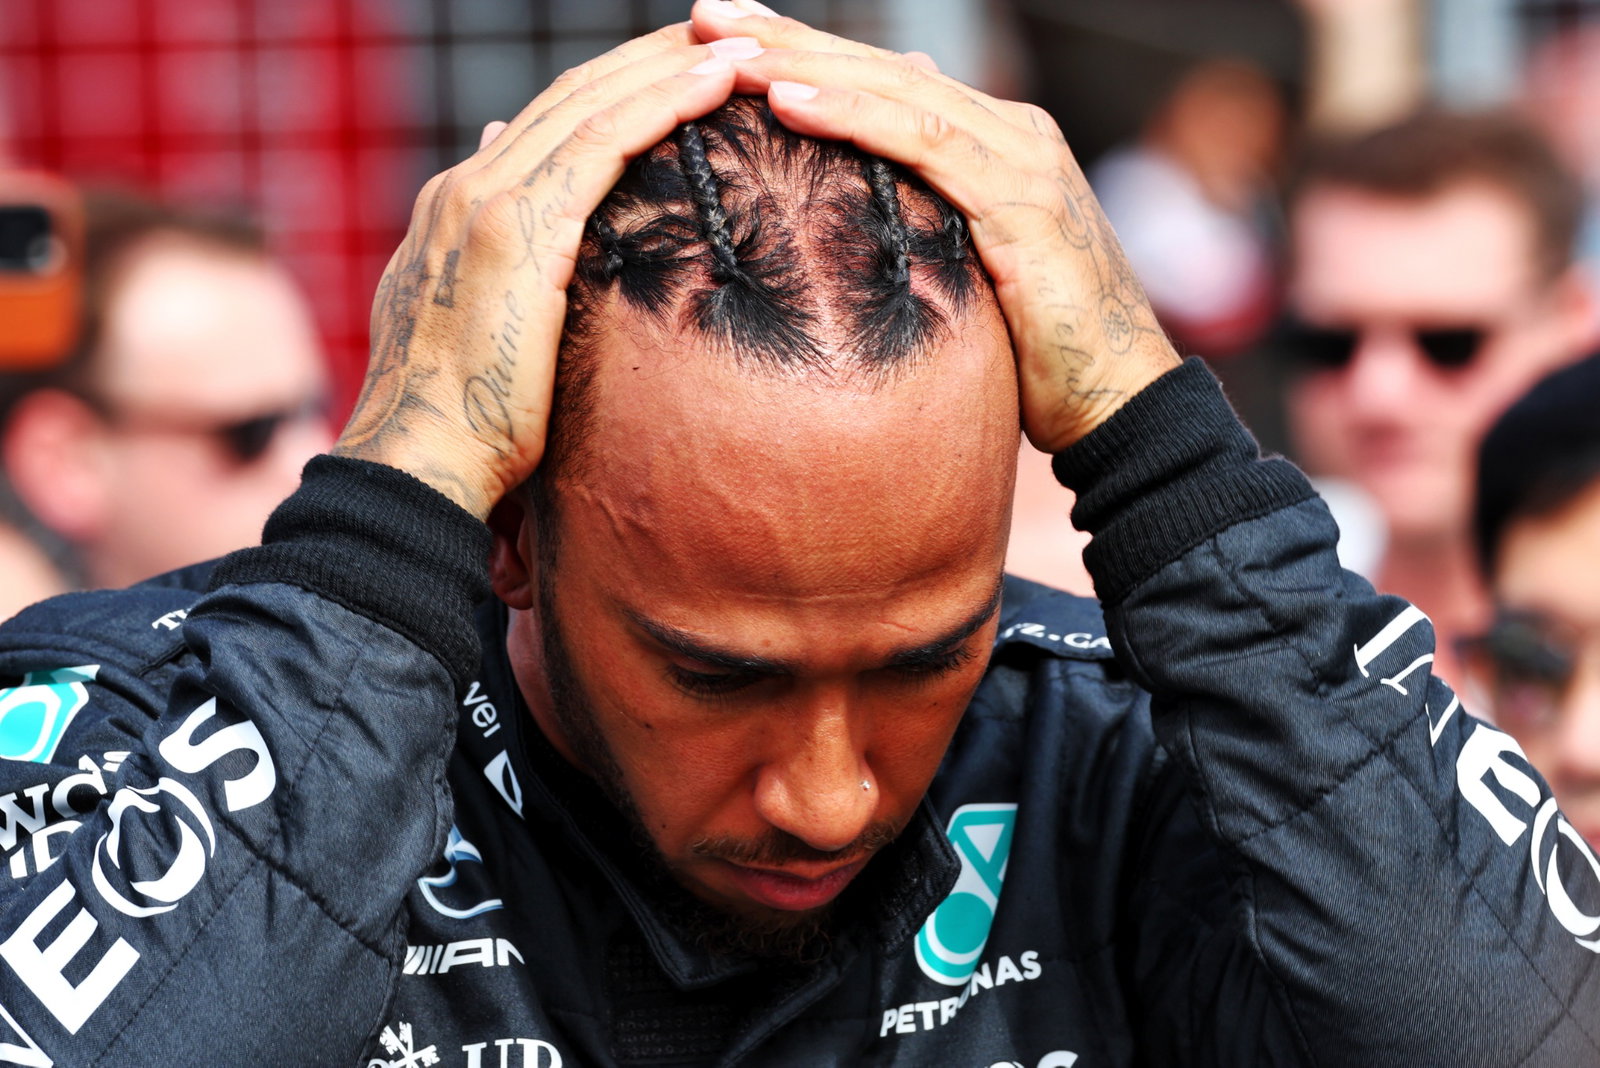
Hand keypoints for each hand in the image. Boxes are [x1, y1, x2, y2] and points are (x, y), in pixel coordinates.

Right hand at [335, 25, 749, 517]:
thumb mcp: (476, 330)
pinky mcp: (519, 232)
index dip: (620, 91)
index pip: (552, 124)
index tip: (681, 74)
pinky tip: (717, 86)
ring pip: (594, 104)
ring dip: (673, 68)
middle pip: (576, 97)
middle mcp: (468, 189)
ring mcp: (486, 202)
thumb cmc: (461, 422)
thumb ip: (497, 258)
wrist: (418, 462)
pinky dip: (664, 105)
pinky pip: (604, 144)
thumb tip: (512, 188)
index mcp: (459, 209)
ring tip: (745, 48)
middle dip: (654, 60)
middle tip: (727, 36)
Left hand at [690, 0, 1179, 452]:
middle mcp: (1010, 133)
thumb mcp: (965, 282)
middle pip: (882, 69)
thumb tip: (860, 226)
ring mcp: (1020, 158)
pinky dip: (854, 117)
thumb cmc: (1039, 358)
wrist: (1123, 401)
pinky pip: (924, 143)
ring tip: (727, 47)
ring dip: (806, 64)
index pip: (885, 85)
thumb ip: (921, 236)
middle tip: (706, 11)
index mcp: (994, 146)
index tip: (728, 43)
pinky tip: (787, 102)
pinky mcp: (1020, 199)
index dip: (807, 58)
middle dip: (790, 38)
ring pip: (897, 91)